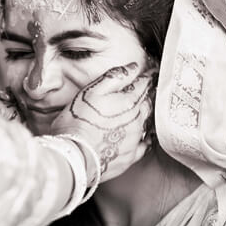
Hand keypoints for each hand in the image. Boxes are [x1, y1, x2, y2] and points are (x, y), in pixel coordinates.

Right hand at [51, 61, 153, 181]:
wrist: (74, 157)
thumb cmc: (78, 123)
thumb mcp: (90, 92)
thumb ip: (113, 78)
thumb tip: (132, 68)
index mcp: (128, 102)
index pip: (143, 85)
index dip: (147, 77)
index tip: (150, 73)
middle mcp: (136, 121)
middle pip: (149, 104)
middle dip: (150, 95)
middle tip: (151, 89)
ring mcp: (135, 140)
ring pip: (148, 123)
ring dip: (147, 115)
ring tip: (144, 110)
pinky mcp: (130, 157)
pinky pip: (144, 145)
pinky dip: (144, 138)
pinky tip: (142, 137)